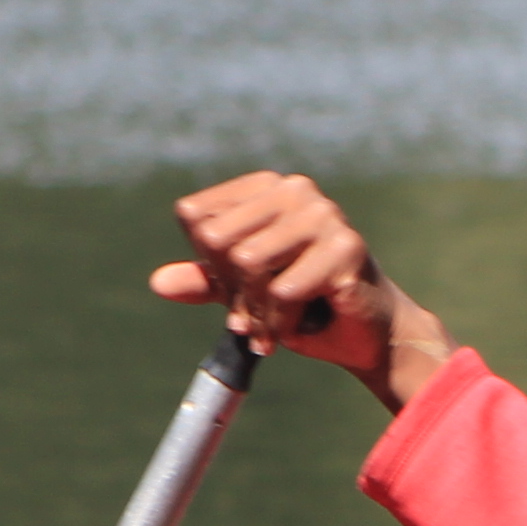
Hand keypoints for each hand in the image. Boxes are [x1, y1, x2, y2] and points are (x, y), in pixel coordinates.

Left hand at [151, 172, 453, 410]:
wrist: (367, 338)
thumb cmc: (305, 308)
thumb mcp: (245, 292)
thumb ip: (205, 280)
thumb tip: (158, 283)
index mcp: (267, 187)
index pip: (197, 217)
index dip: (208, 263)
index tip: (241, 286)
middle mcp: (296, 189)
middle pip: (219, 240)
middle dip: (232, 291)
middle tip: (256, 315)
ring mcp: (324, 214)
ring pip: (249, 263)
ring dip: (256, 311)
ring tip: (274, 327)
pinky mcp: (346, 247)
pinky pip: (283, 290)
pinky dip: (282, 322)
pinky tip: (299, 328)